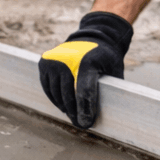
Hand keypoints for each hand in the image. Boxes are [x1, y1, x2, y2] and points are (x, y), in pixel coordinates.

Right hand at [39, 11, 132, 127]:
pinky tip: (63, 105)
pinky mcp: (44, 62)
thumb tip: (113, 113)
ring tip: (72, 115)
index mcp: (88, 61)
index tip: (86, 123)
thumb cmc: (106, 57)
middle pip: (68, 95)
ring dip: (64, 107)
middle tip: (81, 123)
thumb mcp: (115, 69)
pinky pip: (48, 88)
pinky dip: (55, 98)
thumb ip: (112, 88)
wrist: (93, 35)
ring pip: (56, 94)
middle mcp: (67, 60)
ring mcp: (53, 61)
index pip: (84, 91)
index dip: (85, 109)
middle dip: (75, 112)